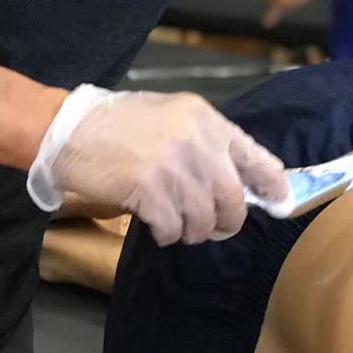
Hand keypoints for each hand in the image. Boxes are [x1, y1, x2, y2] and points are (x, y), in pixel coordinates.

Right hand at [33, 88, 287, 245]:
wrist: (71, 129)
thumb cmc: (121, 124)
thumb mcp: (172, 118)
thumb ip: (205, 144)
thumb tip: (238, 182)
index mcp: (205, 118)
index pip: (254, 155)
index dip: (272, 184)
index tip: (282, 202)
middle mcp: (196, 138)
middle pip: (232, 198)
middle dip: (226, 221)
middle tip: (212, 228)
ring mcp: (173, 164)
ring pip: (204, 218)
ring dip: (192, 231)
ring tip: (176, 223)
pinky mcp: (149, 188)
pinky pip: (173, 228)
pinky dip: (167, 234)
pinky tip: (155, 224)